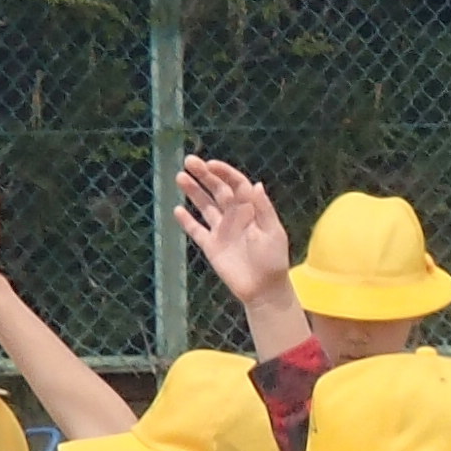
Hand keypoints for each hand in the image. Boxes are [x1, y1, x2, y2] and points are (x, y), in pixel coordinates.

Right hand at [174, 156, 293, 304]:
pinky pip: (196, 230)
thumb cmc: (273, 259)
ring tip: (180, 178)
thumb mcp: (273, 232)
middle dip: (204, 175)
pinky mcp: (211, 246)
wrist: (264, 289)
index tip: (210, 164)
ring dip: (193, 192)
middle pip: (217, 190)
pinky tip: (177, 210)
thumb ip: (263, 209)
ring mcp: (221, 230)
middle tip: (189, 161)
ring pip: (204, 206)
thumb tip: (256, 184)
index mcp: (250, 209)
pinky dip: (187, 221)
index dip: (224, 173)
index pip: (235, 184)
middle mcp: (234, 215)